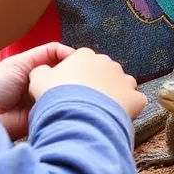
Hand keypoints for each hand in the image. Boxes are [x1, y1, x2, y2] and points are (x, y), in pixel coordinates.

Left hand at [0, 42, 74, 139]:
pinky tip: (71, 102)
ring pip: (62, 92)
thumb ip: (43, 54)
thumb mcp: (18, 63)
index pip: (58, 59)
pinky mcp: (44, 117)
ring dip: (69, 90)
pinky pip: (58, 109)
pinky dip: (64, 106)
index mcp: (34, 69)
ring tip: (81, 88)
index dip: (69, 57)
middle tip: (87, 74)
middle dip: (73, 74)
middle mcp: (41, 84)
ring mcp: (43, 101)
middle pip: (62, 76)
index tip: (83, 59)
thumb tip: (71, 53)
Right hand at [28, 47, 146, 118]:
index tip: (71, 89)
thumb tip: (43, 71)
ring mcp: (124, 79)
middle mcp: (108, 63)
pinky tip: (118, 117)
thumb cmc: (56, 96)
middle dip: (98, 84)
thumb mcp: (38, 79)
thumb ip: (42, 71)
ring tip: (102, 111)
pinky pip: (135, 101)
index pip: (83, 61)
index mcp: (85, 55)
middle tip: (86, 101)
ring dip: (115, 94)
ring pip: (122, 85)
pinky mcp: (135, 98)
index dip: (77, 75)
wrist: (77, 116)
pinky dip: (129, 108)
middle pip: (104, 72)